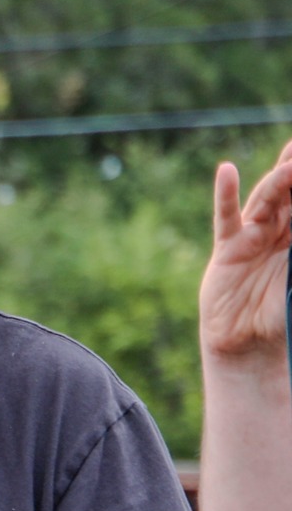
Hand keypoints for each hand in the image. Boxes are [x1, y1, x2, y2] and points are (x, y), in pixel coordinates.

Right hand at [200, 135, 291, 363]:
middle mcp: (281, 231)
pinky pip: (226, 217)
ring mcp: (253, 237)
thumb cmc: (285, 318)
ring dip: (279, 180)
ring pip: (267, 199)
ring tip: (290, 163)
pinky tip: (227, 172)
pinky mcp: (227, 248)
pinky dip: (226, 194)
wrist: (251, 347)